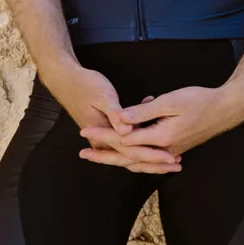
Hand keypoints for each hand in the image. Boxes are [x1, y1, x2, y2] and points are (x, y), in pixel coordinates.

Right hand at [44, 65, 181, 174]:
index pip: (131, 150)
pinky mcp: (107, 131)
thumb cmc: (86, 85)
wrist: (66, 80)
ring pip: (131, 153)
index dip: (153, 155)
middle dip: (156, 162)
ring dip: (151, 156)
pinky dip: (142, 144)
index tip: (171, 158)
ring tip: (171, 160)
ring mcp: (104, 138)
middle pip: (132, 157)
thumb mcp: (103, 95)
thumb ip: (116, 114)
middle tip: (178, 164)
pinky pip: (127, 144)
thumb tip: (128, 130)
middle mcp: (102, 141)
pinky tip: (156, 138)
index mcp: (101, 133)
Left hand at [85, 85, 243, 158]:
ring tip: (98, 156)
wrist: (225, 109)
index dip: (103, 135)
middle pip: (126, 157)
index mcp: (161, 137)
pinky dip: (133, 158)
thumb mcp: (171, 100)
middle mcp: (164, 150)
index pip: (124, 139)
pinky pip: (148, 160)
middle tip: (82, 152)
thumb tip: (121, 117)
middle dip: (103, 154)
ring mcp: (170, 152)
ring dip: (116, 159)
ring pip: (137, 162)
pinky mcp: (174, 150)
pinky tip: (125, 155)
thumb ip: (144, 111)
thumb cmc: (200, 100)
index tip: (84, 132)